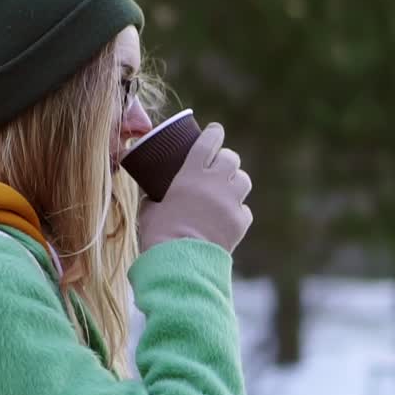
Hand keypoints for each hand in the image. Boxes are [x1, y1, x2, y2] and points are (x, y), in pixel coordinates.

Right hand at [138, 123, 252, 253]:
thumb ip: (155, 196)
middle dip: (226, 159)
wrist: (181, 263)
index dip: (214, 133)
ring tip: (226, 191)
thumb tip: (152, 193)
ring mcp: (231, 202)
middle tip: (218, 166)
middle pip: (231, 158)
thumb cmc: (159, 235)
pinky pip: (244, 210)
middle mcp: (215, 184)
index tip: (215, 131)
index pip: (208, 143)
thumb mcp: (150, 209)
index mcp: (190, 175)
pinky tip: (226, 218)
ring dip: (235, 182)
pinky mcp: (241, 222)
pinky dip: (237, 211)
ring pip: (243, 180)